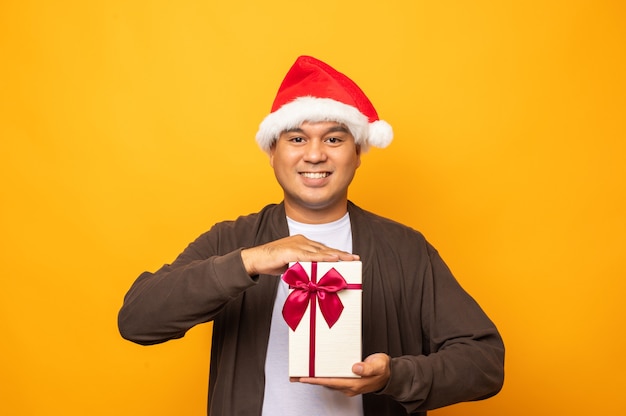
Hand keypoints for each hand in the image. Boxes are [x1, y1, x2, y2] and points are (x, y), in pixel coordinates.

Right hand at [241, 234, 359, 275]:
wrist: (254, 260)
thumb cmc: (271, 263)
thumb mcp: (292, 265)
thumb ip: (303, 268)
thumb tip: (313, 278)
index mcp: (302, 243)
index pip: (322, 249)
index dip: (336, 253)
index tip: (349, 258)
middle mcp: (301, 241)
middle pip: (325, 248)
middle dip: (341, 254)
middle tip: (355, 259)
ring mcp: (296, 245)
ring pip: (320, 251)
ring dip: (336, 255)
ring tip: (348, 260)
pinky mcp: (290, 251)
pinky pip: (309, 255)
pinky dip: (322, 257)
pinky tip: (332, 258)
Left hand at [291, 353, 390, 396]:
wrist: (391, 374)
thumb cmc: (383, 368)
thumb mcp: (378, 365)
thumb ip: (367, 368)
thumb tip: (355, 368)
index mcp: (354, 383)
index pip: (331, 382)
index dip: (317, 380)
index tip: (304, 377)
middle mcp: (349, 386)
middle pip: (326, 383)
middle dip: (312, 379)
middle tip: (297, 375)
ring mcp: (349, 385)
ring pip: (329, 382)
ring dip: (316, 378)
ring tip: (303, 373)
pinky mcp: (349, 381)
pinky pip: (333, 380)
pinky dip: (324, 376)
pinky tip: (319, 371)